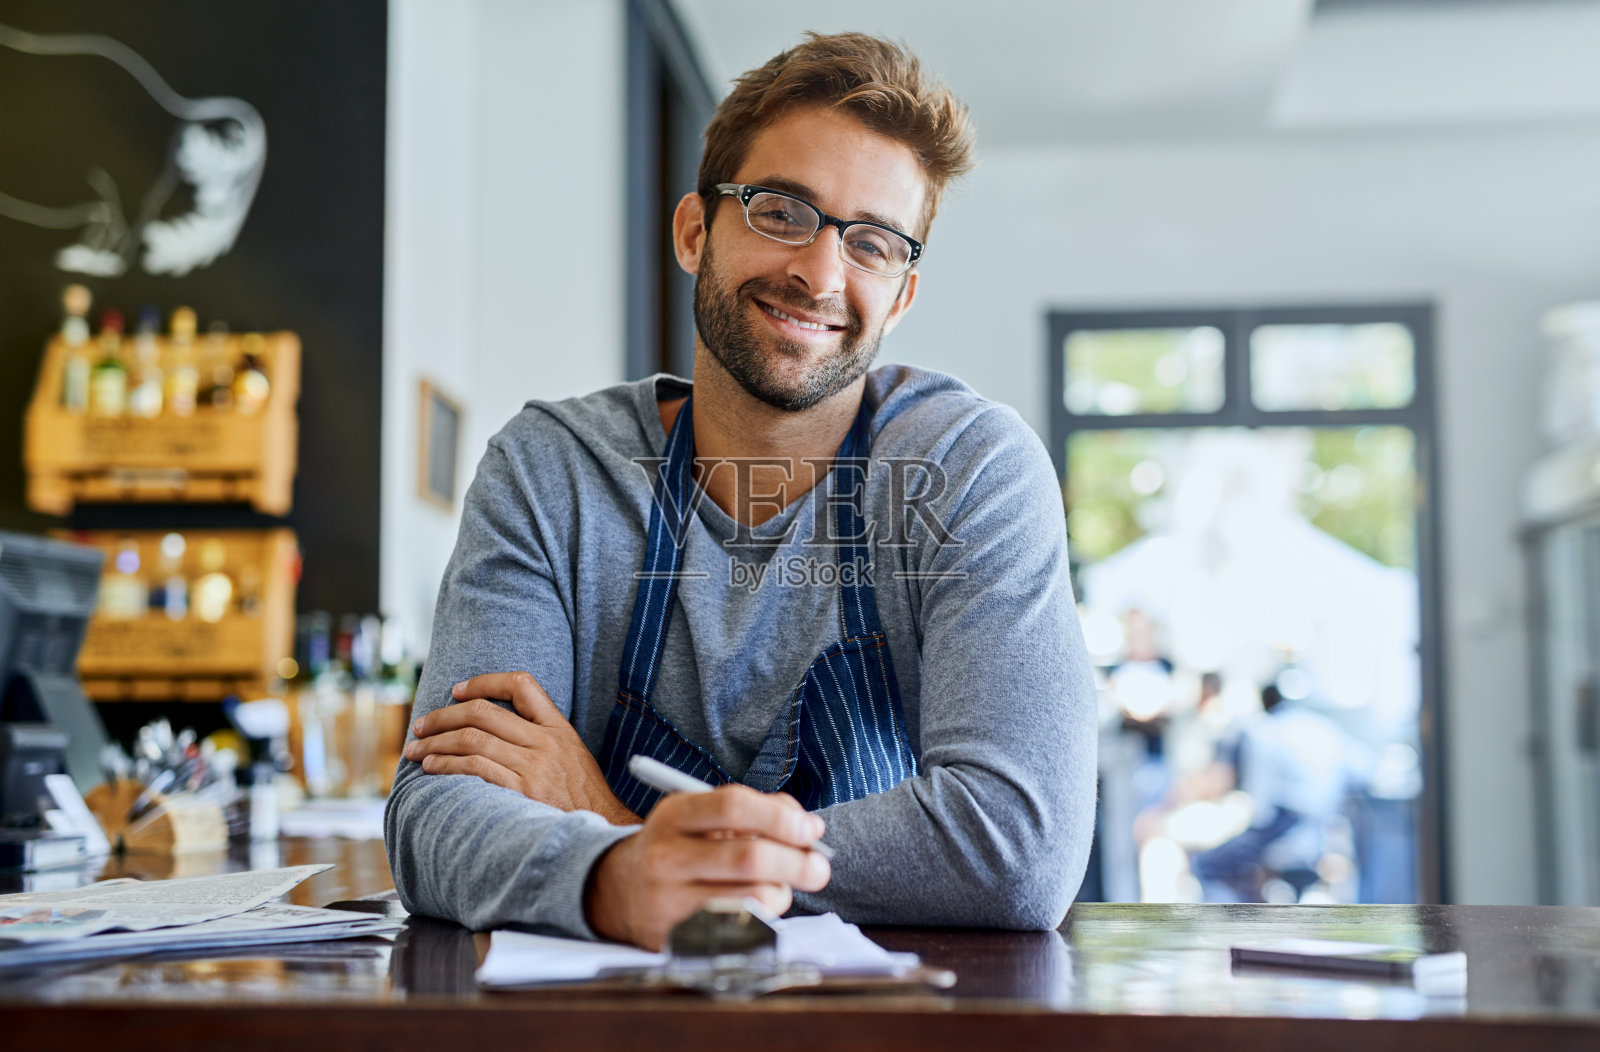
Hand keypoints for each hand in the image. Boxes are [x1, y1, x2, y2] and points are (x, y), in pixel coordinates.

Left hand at [405, 671, 637, 824]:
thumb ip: (541, 737)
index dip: (485, 682)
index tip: (458, 690)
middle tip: (421, 724)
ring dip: (436, 743)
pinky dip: (447, 765)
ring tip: (416, 750)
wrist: (604, 831)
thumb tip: (496, 727)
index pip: (522, 684)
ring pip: (472, 739)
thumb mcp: (572, 755)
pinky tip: (432, 768)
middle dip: (444, 715)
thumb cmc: (583, 798)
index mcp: (558, 728)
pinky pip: (475, 769)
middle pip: (484, 712)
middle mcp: (545, 742)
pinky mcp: (522, 792)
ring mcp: (534, 767)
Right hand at [583, 785, 829, 949]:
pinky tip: (758, 907)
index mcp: (674, 814)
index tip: (810, 828)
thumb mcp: (702, 816)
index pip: (733, 806)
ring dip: (782, 892)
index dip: (780, 817)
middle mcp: (665, 856)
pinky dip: (764, 918)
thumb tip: (810, 828)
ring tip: (780, 886)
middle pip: (748, 857)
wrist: (618, 891)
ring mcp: (668, 901)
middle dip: (797, 861)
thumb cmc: (680, 846)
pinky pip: (741, 930)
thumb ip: (757, 811)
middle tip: (819, 866)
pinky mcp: (676, 939)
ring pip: (752, 898)